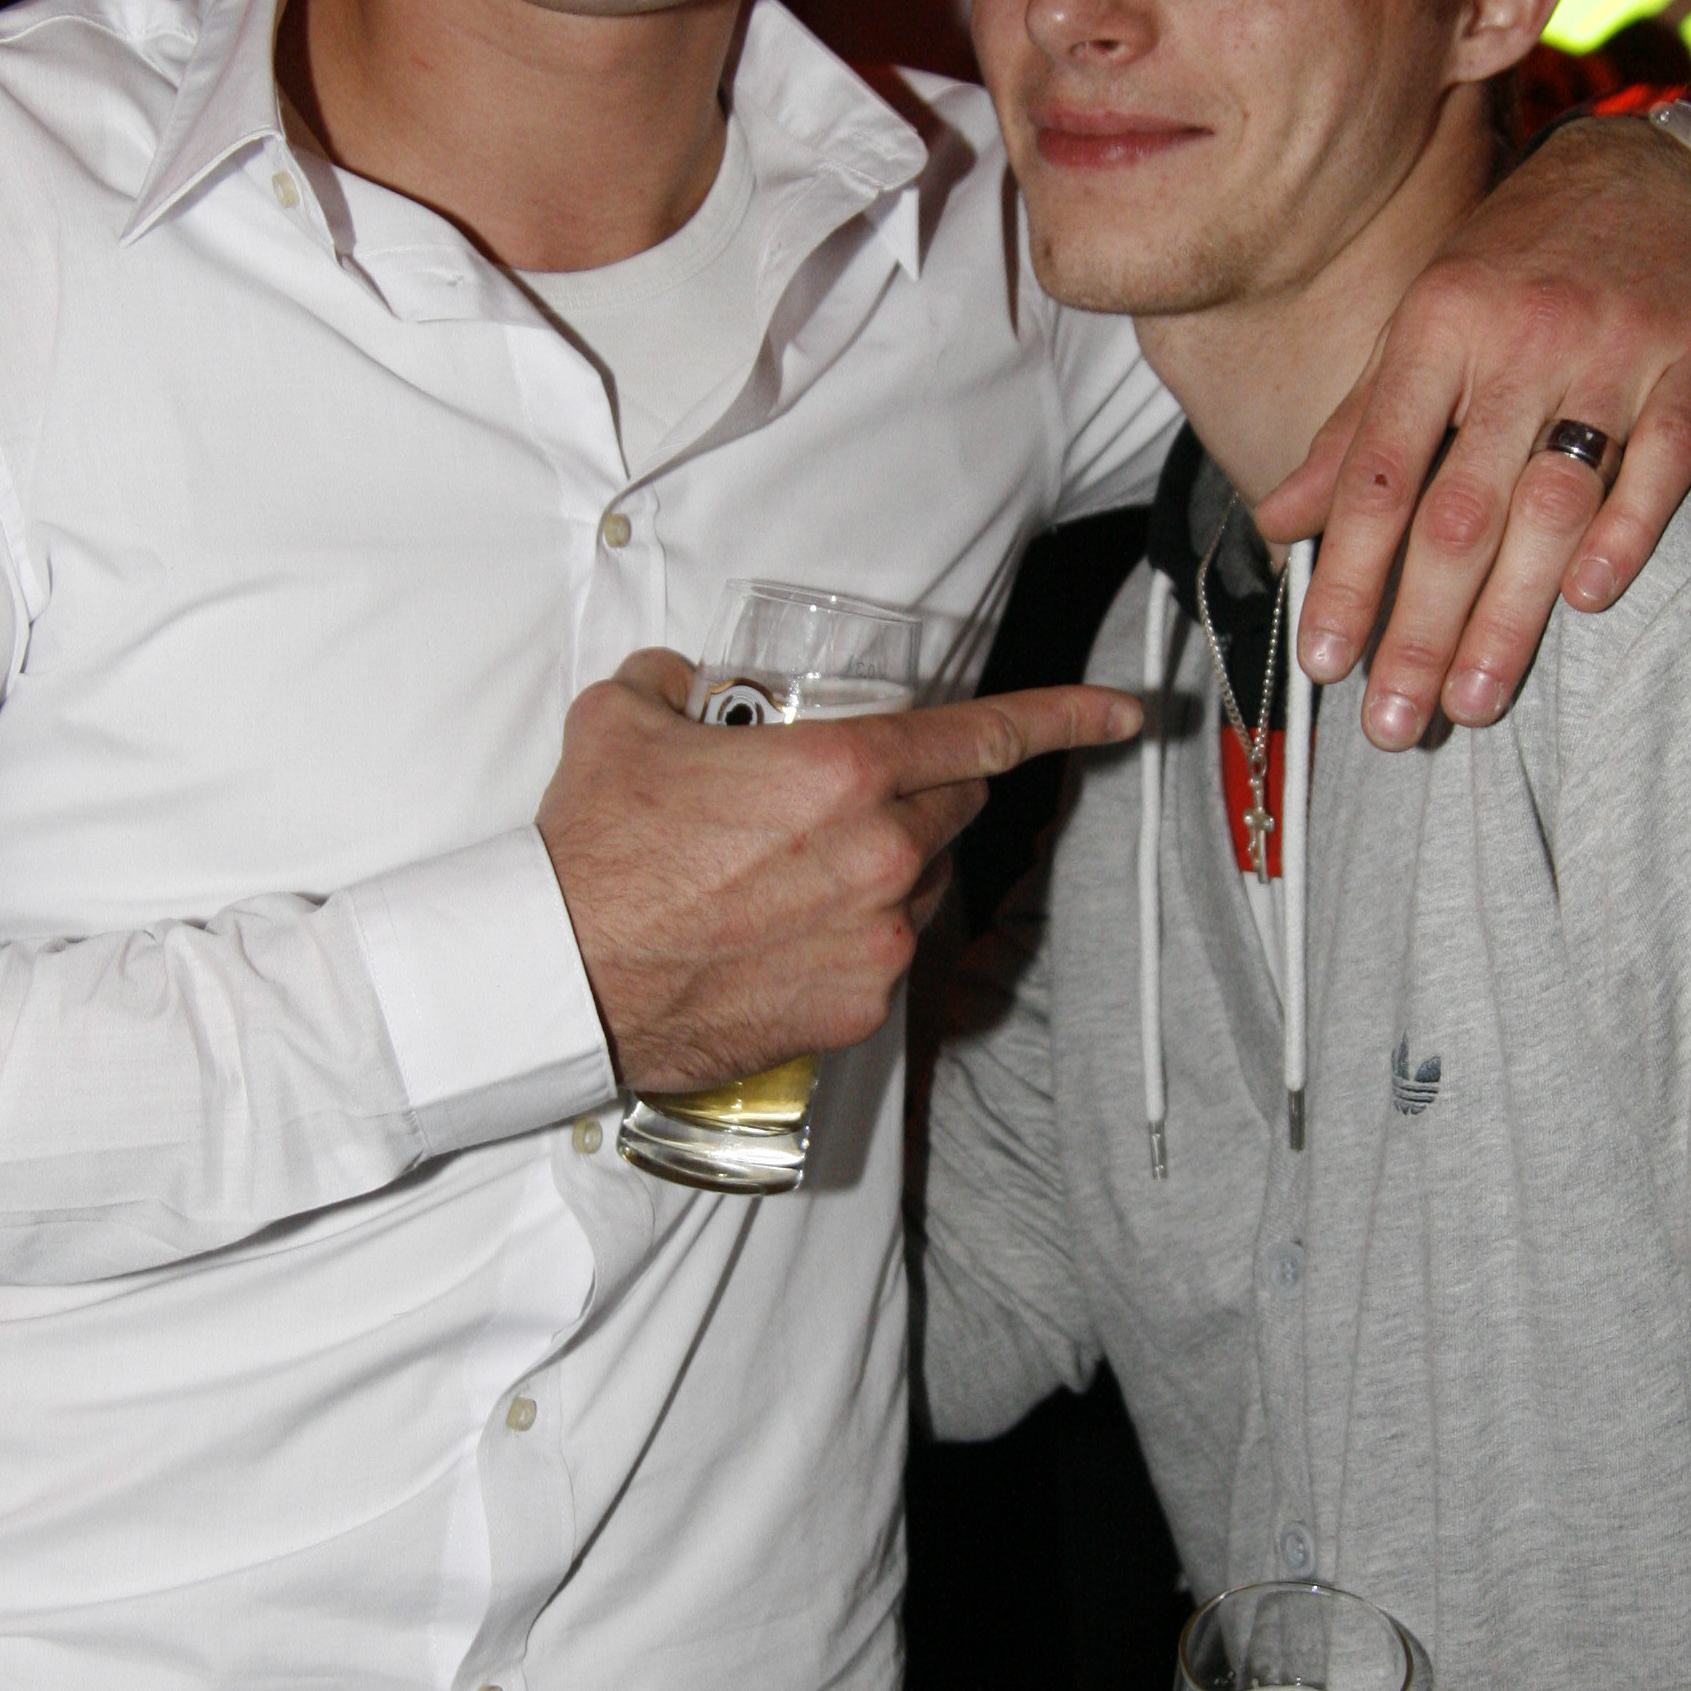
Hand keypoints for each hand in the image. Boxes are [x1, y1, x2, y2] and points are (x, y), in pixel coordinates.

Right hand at [537, 649, 1140, 1091]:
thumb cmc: (594, 847)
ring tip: (781, 879)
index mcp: (846, 773)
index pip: (987, 735)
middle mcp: (884, 856)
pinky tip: (775, 938)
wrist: (563, 975)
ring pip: (919, 885)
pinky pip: (881, 956)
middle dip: (919, 793)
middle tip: (838, 801)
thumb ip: (677, 683)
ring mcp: (878, 939)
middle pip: (954, 809)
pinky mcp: (857, 1008)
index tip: (1127, 714)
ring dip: (879, 870)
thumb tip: (684, 682)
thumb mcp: (624, 720)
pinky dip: (847, 940)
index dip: (1067, 717)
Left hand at [1256, 116, 1690, 743]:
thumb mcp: (1426, 319)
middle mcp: (1519, 339)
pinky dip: (1626, 531)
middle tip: (1391, 726)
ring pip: (1551, 501)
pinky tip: (1588, 601)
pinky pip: (1663, 459)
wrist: (1662, 163)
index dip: (1348, 571)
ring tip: (1473, 702)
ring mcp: (1614, 349)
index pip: (1378, 471)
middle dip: (1419, 627)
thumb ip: (1356, 428)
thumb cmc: (1523, 259)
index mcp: (1436, 326)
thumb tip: (1278, 522)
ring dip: (1510, 615)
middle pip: (1458, 508)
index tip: (1322, 659)